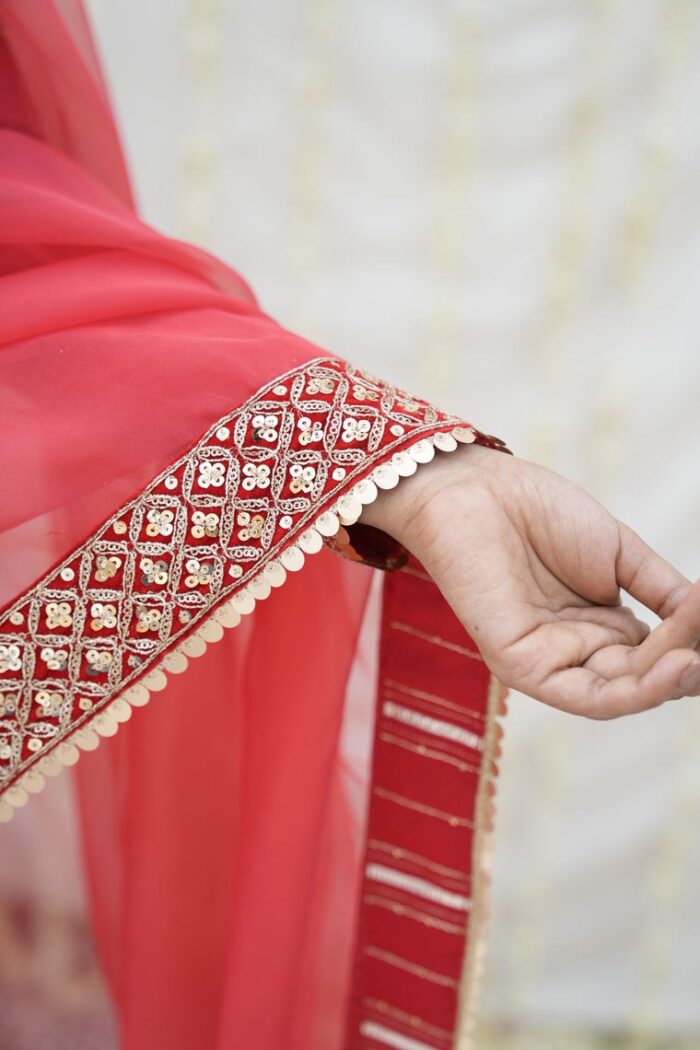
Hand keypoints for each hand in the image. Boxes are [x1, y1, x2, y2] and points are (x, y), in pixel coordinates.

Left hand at [361, 443, 699, 717]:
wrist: (478, 489)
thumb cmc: (540, 512)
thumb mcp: (619, 554)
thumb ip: (662, 591)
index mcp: (600, 626)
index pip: (659, 655)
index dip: (692, 646)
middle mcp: (577, 651)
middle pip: (646, 678)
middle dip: (687, 659)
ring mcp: (549, 662)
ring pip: (623, 693)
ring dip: (670, 677)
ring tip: (698, 657)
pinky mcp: (521, 668)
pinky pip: (588, 695)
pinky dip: (637, 689)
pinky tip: (675, 661)